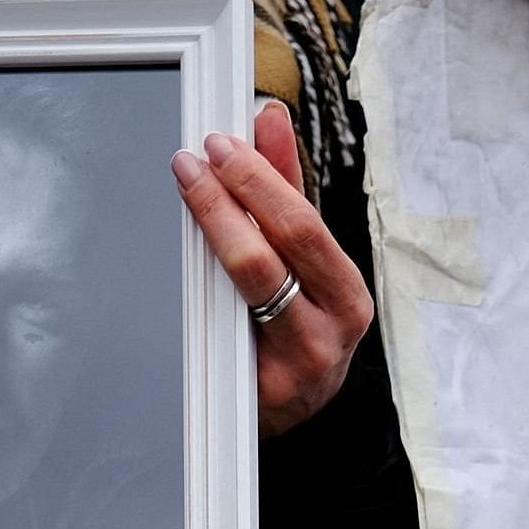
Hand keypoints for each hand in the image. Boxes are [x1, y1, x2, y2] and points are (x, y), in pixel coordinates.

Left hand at [171, 102, 373, 437]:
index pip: (305, 225)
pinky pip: (223, 325)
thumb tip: (269, 118)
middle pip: (280, 250)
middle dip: (234, 194)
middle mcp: (333, 332)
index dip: (260, 179)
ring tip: (187, 184)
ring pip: (252, 283)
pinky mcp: (262, 394)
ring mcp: (299, 366)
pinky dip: (198, 281)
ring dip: (213, 225)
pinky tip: (180, 249)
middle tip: (197, 157)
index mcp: (348, 294)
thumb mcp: (300, 260)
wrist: (291, 411)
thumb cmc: (297, 328)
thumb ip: (284, 189)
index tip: (221, 142)